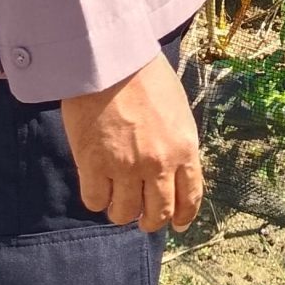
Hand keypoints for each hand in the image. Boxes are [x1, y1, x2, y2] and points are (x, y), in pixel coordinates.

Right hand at [61, 54, 201, 233]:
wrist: (111, 59)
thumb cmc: (145, 76)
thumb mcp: (177, 110)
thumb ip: (177, 144)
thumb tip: (175, 170)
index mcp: (184, 148)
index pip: (190, 197)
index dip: (184, 216)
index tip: (178, 225)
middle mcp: (158, 164)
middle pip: (158, 214)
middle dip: (150, 221)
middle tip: (141, 217)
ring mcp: (125, 166)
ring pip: (124, 213)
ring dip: (121, 211)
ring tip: (116, 198)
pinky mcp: (93, 164)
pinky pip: (95, 201)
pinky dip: (96, 198)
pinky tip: (96, 185)